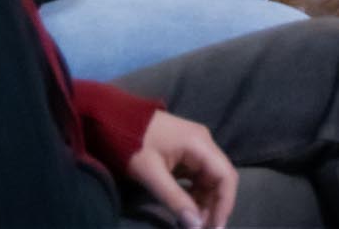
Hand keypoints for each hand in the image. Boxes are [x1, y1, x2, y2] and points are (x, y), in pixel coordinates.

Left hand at [126, 111, 236, 228]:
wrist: (112, 120)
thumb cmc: (133, 145)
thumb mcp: (152, 174)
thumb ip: (175, 199)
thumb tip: (196, 225)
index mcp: (200, 144)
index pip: (226, 176)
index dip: (225, 204)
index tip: (216, 228)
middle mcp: (204, 143)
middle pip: (220, 178)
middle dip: (214, 205)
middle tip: (202, 228)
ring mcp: (195, 146)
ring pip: (209, 178)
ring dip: (204, 201)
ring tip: (192, 222)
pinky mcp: (185, 151)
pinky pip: (197, 175)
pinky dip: (194, 193)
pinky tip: (185, 207)